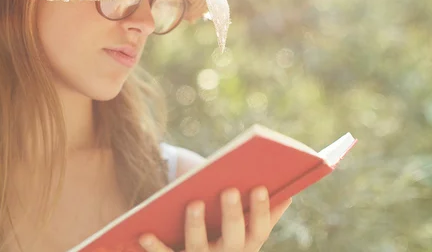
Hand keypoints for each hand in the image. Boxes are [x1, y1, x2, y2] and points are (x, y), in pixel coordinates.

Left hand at [138, 187, 291, 251]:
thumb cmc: (229, 238)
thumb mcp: (248, 232)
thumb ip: (265, 214)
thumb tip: (288, 193)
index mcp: (248, 246)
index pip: (260, 230)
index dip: (262, 210)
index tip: (260, 186)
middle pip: (233, 240)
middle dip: (232, 215)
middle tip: (229, 190)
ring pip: (199, 247)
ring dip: (196, 226)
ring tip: (193, 203)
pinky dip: (154, 246)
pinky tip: (144, 233)